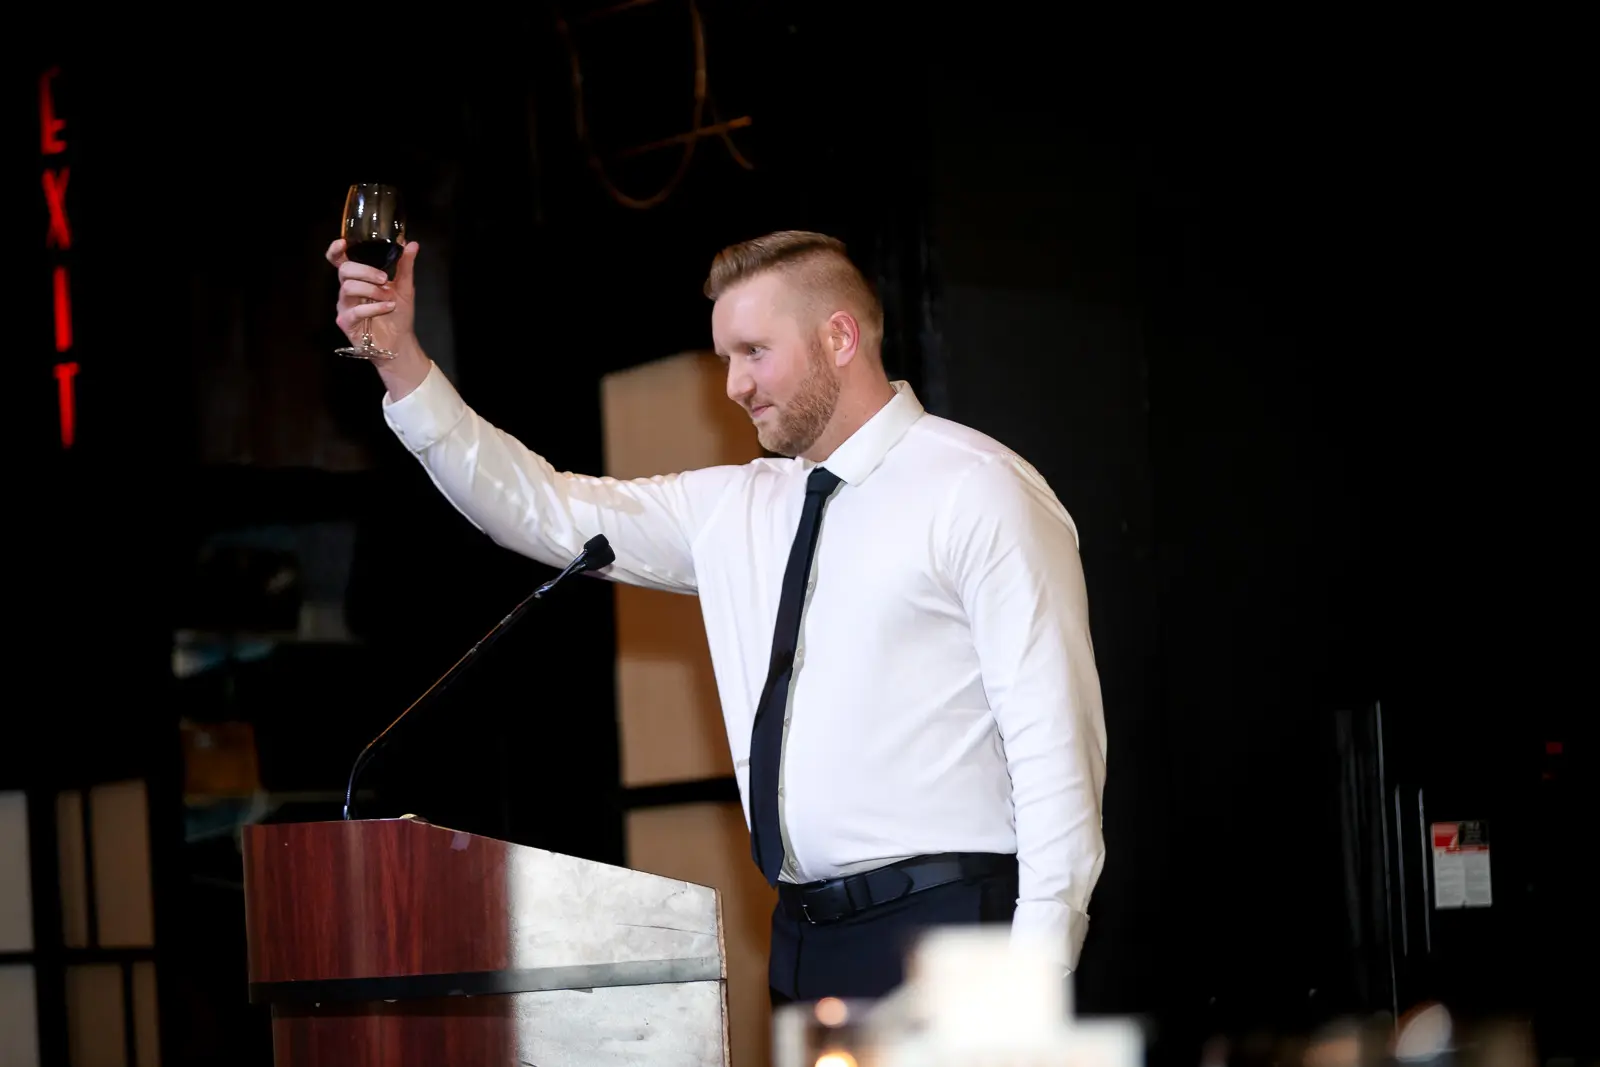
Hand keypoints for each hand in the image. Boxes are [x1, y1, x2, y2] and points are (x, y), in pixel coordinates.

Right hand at [326, 238, 430, 397]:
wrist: (400, 342)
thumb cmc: (398, 314)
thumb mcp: (405, 287)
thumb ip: (405, 265)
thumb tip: (411, 243)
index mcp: (358, 279)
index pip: (339, 261)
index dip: (336, 251)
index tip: (342, 243)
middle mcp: (348, 291)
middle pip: (344, 270)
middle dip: (365, 271)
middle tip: (384, 279)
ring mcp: (345, 307)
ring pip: (347, 288)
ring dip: (371, 290)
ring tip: (388, 298)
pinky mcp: (346, 322)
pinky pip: (355, 311)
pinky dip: (374, 308)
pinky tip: (387, 307)